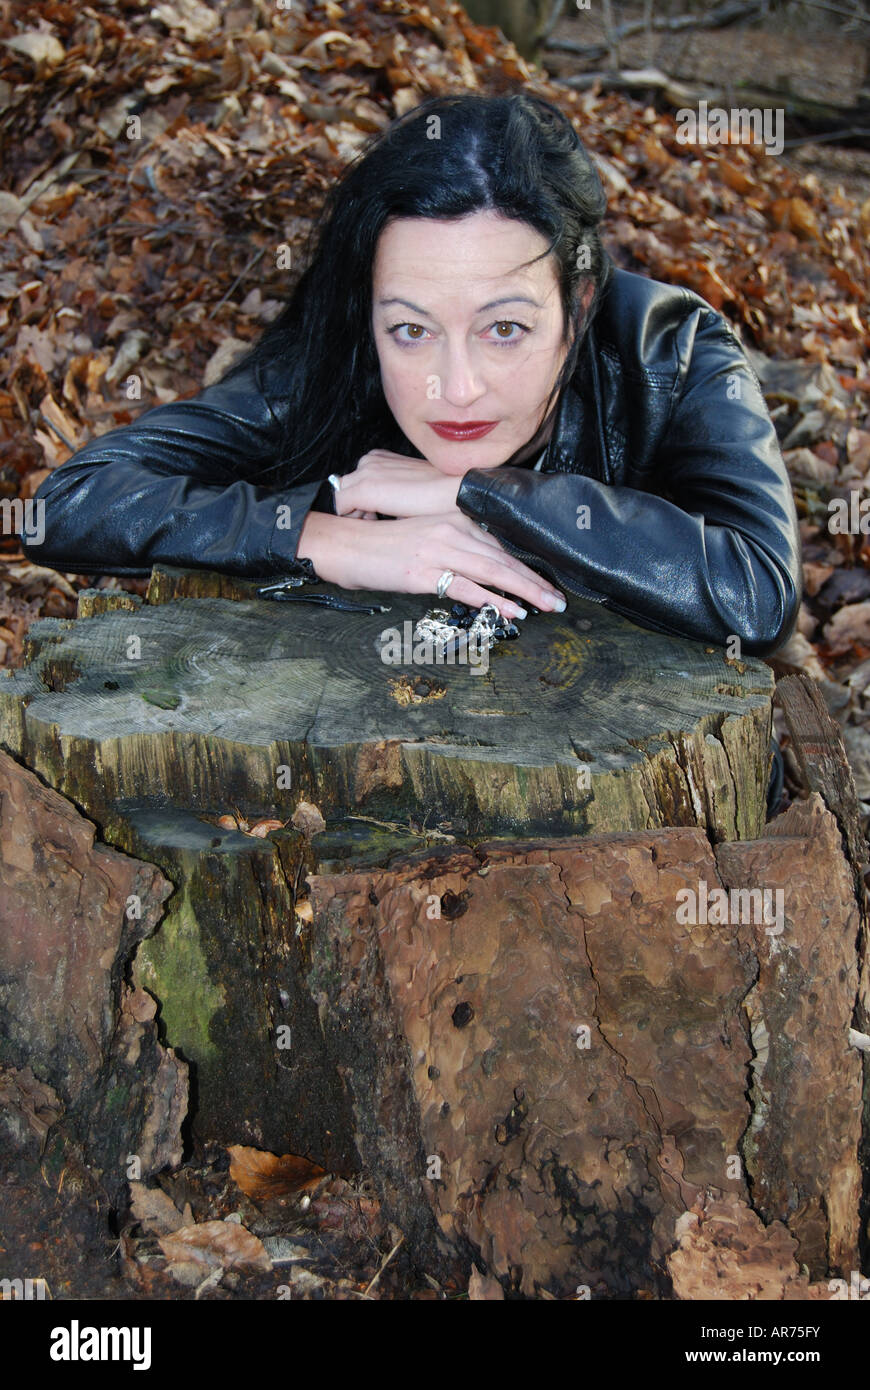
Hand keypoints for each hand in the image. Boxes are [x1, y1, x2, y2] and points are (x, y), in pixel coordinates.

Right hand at [297, 510, 566, 619]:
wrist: (343, 545)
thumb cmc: (381, 546)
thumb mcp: (424, 538)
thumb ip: (455, 547)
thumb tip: (484, 570)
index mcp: (452, 519)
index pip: (499, 543)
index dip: (527, 564)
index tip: (548, 581)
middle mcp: (449, 530)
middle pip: (503, 557)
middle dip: (535, 580)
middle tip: (559, 599)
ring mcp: (437, 550)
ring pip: (492, 571)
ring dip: (524, 591)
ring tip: (547, 606)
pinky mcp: (423, 571)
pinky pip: (467, 587)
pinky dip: (493, 600)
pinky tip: (511, 611)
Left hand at [332, 450, 460, 519]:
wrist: (456, 492)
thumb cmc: (442, 496)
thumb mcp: (413, 491)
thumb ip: (395, 495)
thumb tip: (389, 512)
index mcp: (381, 459)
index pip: (355, 482)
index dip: (362, 504)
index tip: (375, 517)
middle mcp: (369, 461)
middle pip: (345, 489)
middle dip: (355, 509)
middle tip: (373, 523)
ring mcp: (365, 473)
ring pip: (341, 498)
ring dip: (353, 514)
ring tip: (374, 525)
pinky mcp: (365, 488)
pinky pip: (340, 506)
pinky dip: (350, 519)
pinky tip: (369, 527)